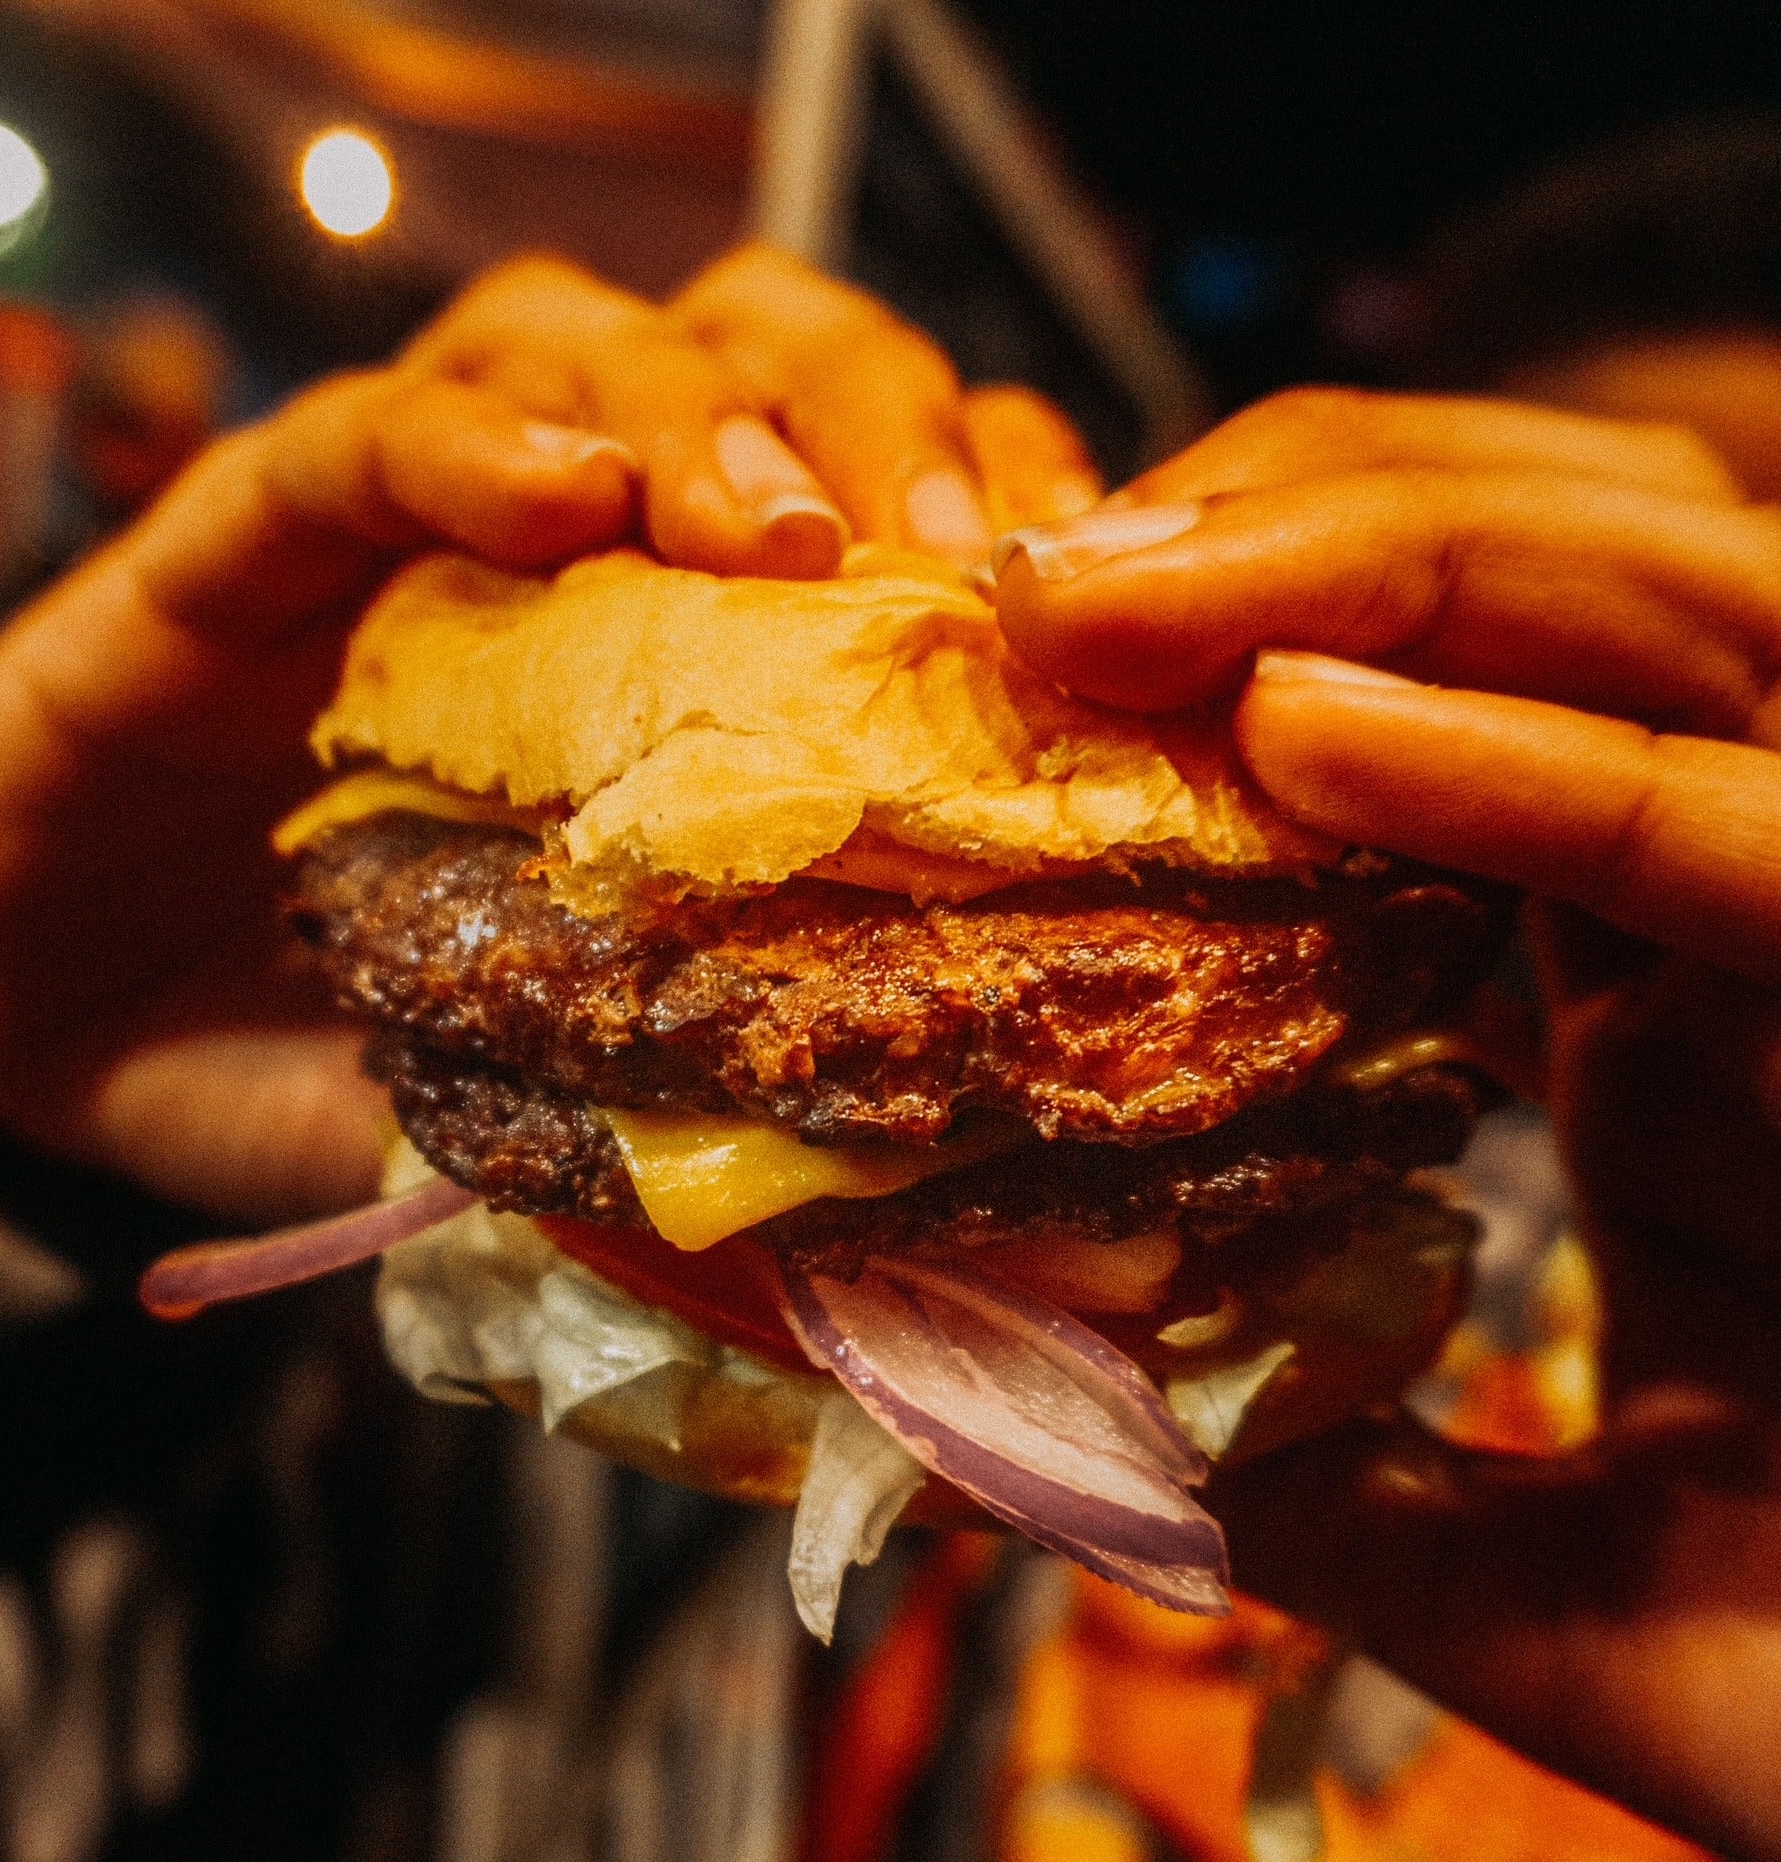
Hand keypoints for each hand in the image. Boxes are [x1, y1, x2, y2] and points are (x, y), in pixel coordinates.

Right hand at [0, 248, 1094, 1226]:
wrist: (53, 1021)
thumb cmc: (331, 1042)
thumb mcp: (568, 1091)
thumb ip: (724, 1122)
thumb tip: (959, 1231)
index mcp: (677, 655)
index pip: (879, 499)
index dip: (998, 516)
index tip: (1077, 613)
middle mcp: (563, 551)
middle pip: (766, 359)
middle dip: (876, 426)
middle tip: (952, 556)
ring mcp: (405, 524)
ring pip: (582, 340)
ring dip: (700, 414)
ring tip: (771, 536)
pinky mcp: (239, 535)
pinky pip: (356, 437)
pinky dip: (464, 448)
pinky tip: (559, 501)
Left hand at [994, 388, 1780, 1855]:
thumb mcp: (1547, 1585)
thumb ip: (1339, 1483)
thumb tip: (1096, 1419)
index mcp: (1676, 1010)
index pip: (1473, 721)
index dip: (1252, 645)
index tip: (1037, 663)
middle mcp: (1771, 920)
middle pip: (1569, 591)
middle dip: (1298, 532)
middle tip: (1041, 581)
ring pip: (1678, 615)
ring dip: (1376, 570)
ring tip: (1118, 599)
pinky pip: (1760, 847)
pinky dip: (1533, 775)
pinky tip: (1304, 728)